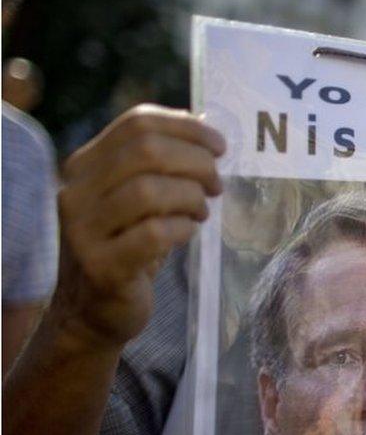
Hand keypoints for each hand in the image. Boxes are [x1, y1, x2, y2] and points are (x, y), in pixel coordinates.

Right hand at [54, 104, 224, 347]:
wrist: (95, 311)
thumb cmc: (129, 247)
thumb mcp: (137, 199)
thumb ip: (159, 164)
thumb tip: (204, 125)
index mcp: (85, 166)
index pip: (137, 123)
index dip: (186, 127)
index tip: (219, 145)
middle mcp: (76, 192)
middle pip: (145, 151)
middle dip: (195, 162)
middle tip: (216, 184)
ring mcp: (84, 230)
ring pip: (147, 190)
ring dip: (190, 197)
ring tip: (201, 211)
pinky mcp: (102, 266)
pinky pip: (153, 233)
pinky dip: (182, 228)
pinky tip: (188, 233)